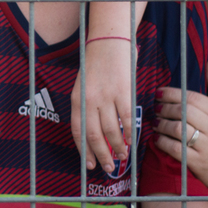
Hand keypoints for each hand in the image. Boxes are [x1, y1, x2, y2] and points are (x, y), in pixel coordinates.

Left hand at [70, 36, 132, 171]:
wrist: (108, 39)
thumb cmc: (96, 63)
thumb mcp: (83, 85)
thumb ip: (87, 106)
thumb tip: (95, 132)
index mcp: (76, 99)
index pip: (77, 131)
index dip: (84, 150)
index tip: (90, 164)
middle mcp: (89, 100)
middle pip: (94, 135)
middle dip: (101, 155)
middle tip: (108, 168)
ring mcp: (107, 96)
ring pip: (111, 130)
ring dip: (117, 147)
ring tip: (123, 156)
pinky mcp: (123, 92)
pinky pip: (127, 118)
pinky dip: (129, 132)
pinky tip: (131, 141)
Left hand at [153, 60, 207, 193]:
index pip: (193, 99)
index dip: (173, 94)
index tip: (159, 93)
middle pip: (184, 112)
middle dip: (165, 109)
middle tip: (155, 108)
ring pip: (178, 130)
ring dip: (162, 125)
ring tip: (156, 123)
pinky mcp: (199, 163)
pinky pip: (175, 149)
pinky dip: (162, 142)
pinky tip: (157, 139)